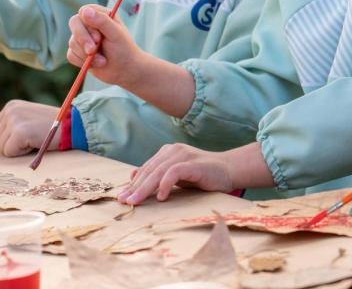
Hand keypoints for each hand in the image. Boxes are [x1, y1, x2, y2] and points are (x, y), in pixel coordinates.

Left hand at [0, 100, 58, 156]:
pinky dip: (22, 153)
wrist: (72, 125)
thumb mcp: (27, 122)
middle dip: (12, 146)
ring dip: (18, 150)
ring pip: (3, 148)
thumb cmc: (52, 126)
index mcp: (11, 106)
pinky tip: (34, 143)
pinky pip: (10, 152)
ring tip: (35, 140)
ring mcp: (14, 120)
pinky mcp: (19, 131)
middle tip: (32, 139)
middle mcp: (10, 110)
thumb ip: (6, 129)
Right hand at [68, 5, 141, 86]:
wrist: (125, 71)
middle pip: (74, 24)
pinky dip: (82, 62)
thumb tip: (85, 11)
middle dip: (83, 40)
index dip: (87, 25)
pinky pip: (71, 55)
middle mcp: (90, 24)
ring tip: (102, 60)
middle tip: (93, 51)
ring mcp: (83, 38)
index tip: (98, 38)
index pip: (84, 11)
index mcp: (101, 15)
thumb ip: (102, 21)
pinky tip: (96, 64)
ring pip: (72, 42)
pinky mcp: (78, 51)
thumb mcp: (116, 34)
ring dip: (86, 54)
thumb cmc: (124, 50)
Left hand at [116, 144, 233, 204]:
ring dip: (145, 188)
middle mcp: (173, 150)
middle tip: (124, 201)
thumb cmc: (202, 176)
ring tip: (136, 201)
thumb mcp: (177, 176)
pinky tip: (160, 197)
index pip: (146, 169)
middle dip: (135, 187)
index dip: (133, 183)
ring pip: (158, 171)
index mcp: (167, 152)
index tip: (122, 198)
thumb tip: (132, 177)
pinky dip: (165, 184)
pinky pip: (174, 172)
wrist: (229, 170)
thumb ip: (158, 176)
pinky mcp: (193, 163)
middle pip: (149, 170)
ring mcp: (183, 155)